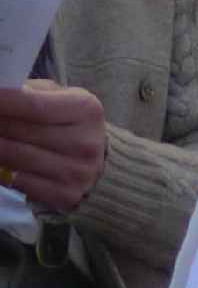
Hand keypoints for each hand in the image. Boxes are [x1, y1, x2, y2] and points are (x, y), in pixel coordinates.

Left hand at [0, 81, 109, 214]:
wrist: (98, 158)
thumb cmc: (67, 121)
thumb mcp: (58, 97)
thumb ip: (29, 92)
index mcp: (86, 110)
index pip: (32, 105)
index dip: (1, 101)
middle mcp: (86, 143)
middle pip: (21, 131)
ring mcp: (78, 172)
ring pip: (16, 156)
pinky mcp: (67, 194)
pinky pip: (20, 182)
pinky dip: (1, 170)